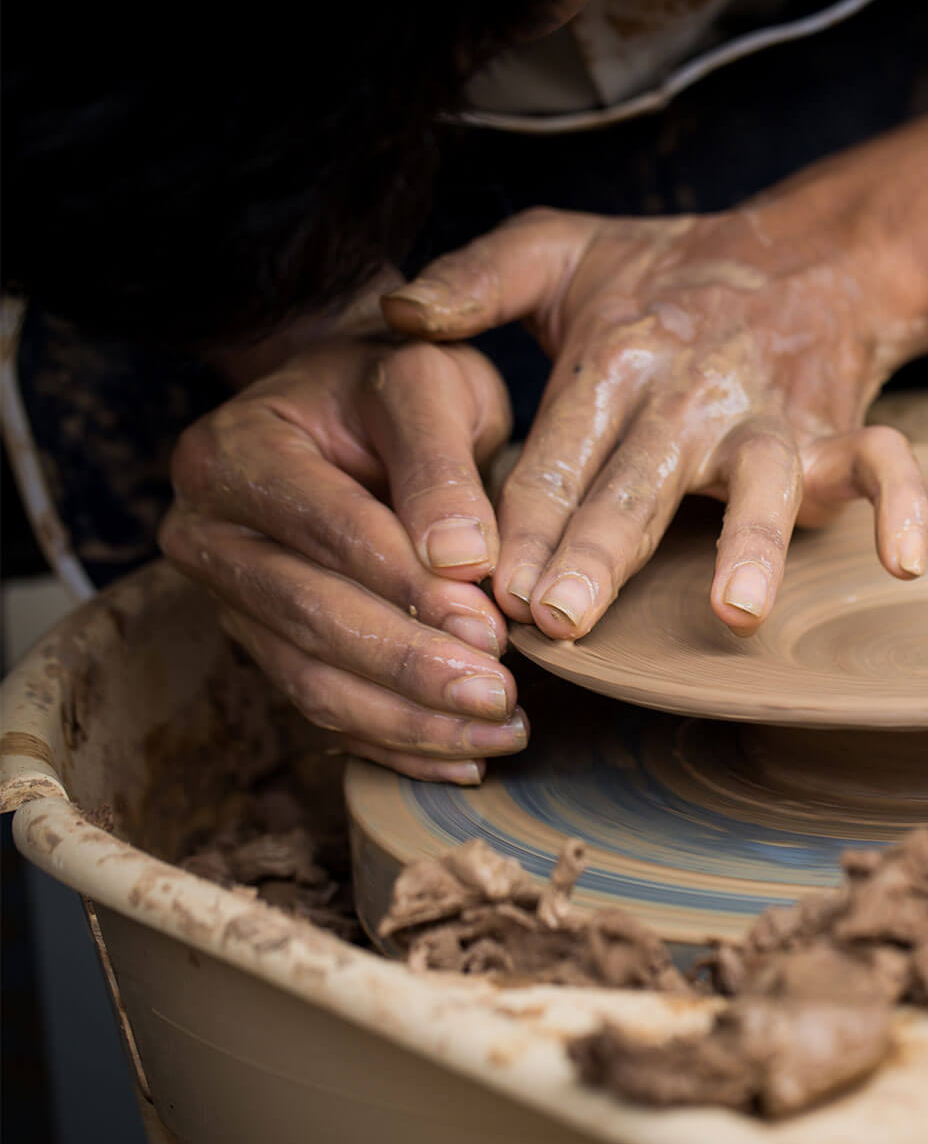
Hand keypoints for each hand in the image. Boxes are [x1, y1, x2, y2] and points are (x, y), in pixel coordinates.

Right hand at [161, 335, 524, 782]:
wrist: (356, 412)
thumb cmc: (395, 393)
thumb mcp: (426, 386)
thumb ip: (441, 464)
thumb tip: (463, 562)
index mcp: (236, 451)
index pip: (325, 528)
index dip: (407, 584)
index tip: (487, 623)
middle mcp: (210, 531)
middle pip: (309, 616)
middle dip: (410, 664)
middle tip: (498, 693)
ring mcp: (231, 601)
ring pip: (313, 680)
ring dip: (411, 719)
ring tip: (501, 730)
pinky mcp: (267, 650)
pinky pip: (325, 713)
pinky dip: (398, 743)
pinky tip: (468, 757)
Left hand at [381, 206, 927, 640]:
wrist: (804, 255)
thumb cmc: (663, 273)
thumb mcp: (558, 250)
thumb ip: (473, 280)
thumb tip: (394, 318)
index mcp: (615, 356)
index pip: (556, 451)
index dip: (519, 519)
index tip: (482, 585)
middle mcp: (693, 394)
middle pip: (641, 482)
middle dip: (601, 549)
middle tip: (561, 617)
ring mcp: (774, 418)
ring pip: (765, 483)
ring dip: (751, 543)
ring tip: (733, 610)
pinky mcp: (841, 431)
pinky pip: (887, 463)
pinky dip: (904, 504)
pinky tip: (904, 560)